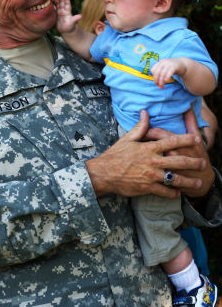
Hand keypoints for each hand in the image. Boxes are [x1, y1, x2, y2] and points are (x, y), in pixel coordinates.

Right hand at [53, 0, 81, 33]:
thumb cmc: (70, 27)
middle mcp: (64, 10)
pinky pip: (53, 7)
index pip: (67, 4)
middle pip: (62, 2)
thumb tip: (81, 16)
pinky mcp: (56, 14)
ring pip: (57, 3)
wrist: (66, 31)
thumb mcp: (73, 23)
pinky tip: (47, 1)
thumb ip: (75, 19)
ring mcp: (60, 11)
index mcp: (68, 11)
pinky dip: (51, 4)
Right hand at [86, 110, 203, 198]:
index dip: (186, 140)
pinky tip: (179, 193)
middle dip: (193, 162)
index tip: (197, 139)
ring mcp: (151, 175)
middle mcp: (153, 161)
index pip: (172, 141)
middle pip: (178, 161)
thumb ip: (140, 127)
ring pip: (174, 179)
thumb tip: (145, 113)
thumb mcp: (127, 138)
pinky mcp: (146, 187)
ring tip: (197, 184)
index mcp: (149, 148)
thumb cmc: (114, 155)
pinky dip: (173, 193)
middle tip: (203, 164)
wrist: (103, 173)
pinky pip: (164, 191)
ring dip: (188, 181)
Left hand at [151, 57, 186, 88]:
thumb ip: (160, 74)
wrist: (183, 63)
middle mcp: (163, 62)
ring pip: (162, 73)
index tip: (157, 83)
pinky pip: (169, 72)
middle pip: (157, 72)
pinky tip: (166, 81)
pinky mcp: (174, 66)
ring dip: (161, 81)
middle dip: (156, 80)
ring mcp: (169, 63)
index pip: (153, 70)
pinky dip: (167, 77)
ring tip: (162, 87)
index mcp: (160, 62)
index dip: (154, 77)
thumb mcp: (165, 69)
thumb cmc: (172, 68)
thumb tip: (157, 83)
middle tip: (159, 87)